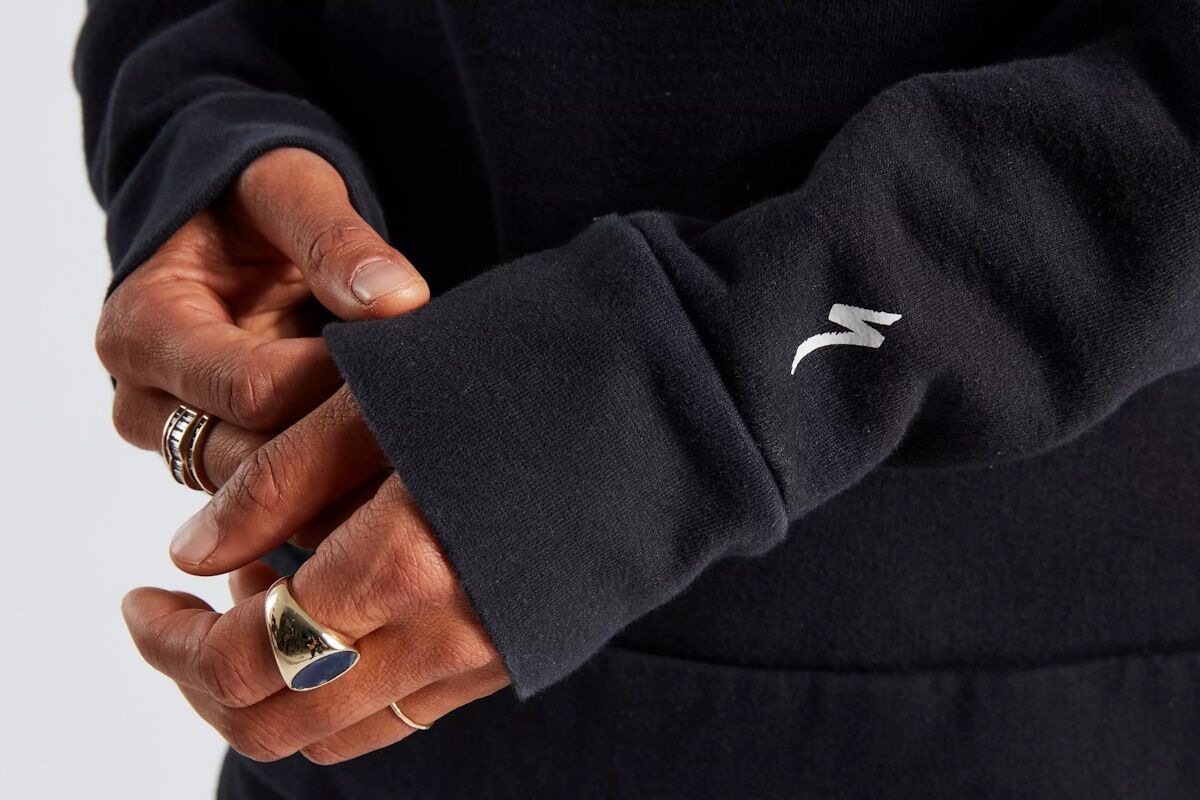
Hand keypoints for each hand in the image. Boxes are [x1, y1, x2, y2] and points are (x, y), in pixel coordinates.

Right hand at [96, 147, 428, 485]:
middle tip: (434, 426)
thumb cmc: (251, 205)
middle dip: (345, 445)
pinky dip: (340, 496)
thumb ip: (335, 239)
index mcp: (143, 327)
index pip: (252, 391)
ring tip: (422, 455)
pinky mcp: (220, 468)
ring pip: (267, 504)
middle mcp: (145, 401)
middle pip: (253, 460)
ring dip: (345, 484)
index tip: (409, 365)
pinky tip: (398, 479)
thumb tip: (398, 299)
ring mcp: (179, 445)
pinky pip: (282, 511)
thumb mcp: (287, 190)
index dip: (339, 385)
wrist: (227, 235)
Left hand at [122, 390, 509, 763]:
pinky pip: (406, 704)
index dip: (171, 639)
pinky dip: (342, 679)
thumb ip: (277, 478)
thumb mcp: (384, 390)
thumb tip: (190, 551)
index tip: (139, 594)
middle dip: (202, 680)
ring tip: (253, 599)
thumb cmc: (531, 360)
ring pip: (344, 729)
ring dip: (272, 686)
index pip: (250, 654)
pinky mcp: (520, 650)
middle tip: (168, 619)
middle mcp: (451, 634)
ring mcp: (492, 655)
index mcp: (408, 562)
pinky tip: (333, 604)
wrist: (674, 389)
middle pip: (284, 719)